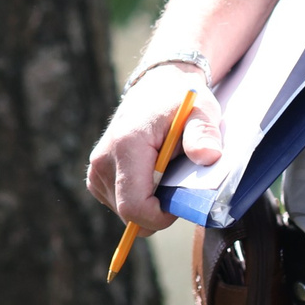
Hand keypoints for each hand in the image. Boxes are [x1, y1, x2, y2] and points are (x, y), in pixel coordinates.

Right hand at [86, 65, 223, 234]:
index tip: (179, 203)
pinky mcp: (95, 175)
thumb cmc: (179, 102)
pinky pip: (119, 204)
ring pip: (124, 212)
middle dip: (157, 211)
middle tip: (176, 183)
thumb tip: (208, 156)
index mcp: (126, 146)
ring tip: (164, 173)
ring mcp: (96, 169)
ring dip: (148, 204)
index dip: (159, 217)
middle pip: (129, 214)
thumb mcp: (199, 112)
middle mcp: (103, 159)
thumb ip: (202, 134)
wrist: (156, 87)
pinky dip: (138, 198)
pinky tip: (150, 176)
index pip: (134, 206)